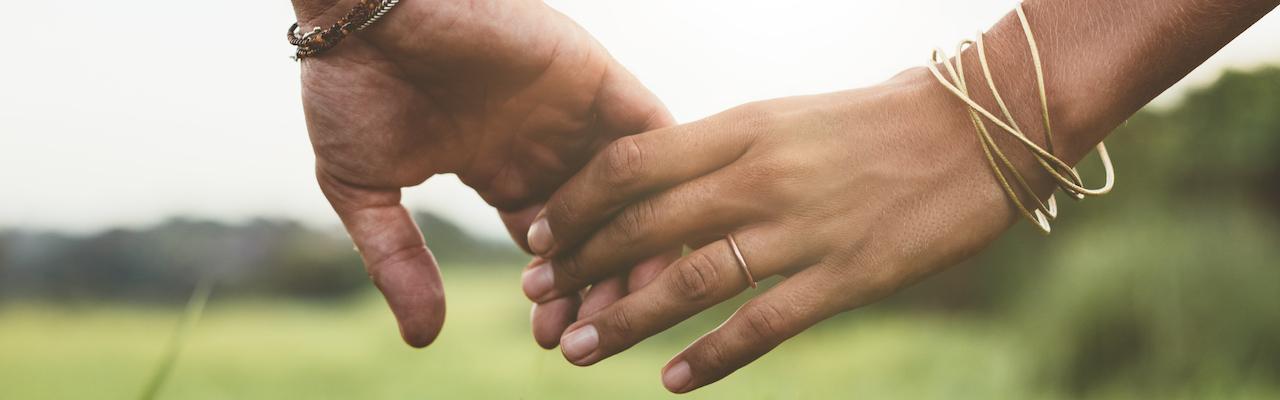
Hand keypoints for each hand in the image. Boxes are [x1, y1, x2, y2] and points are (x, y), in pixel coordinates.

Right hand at [292, 0, 671, 346]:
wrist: (365, 5)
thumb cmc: (353, 81)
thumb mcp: (363, 185)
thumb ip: (398, 258)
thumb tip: (423, 338)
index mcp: (500, 168)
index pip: (551, 246)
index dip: (556, 294)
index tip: (551, 338)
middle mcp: (546, 145)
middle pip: (599, 229)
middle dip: (596, 286)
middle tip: (588, 333)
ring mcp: (575, 113)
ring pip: (632, 192)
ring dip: (632, 247)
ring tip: (618, 303)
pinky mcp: (597, 79)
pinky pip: (650, 135)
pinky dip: (657, 181)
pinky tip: (653, 236)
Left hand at [521, 66, 1077, 391]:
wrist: (980, 129)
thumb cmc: (880, 120)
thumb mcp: (786, 119)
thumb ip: (724, 153)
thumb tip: (660, 187)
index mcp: (742, 127)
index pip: (631, 164)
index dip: (574, 202)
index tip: (538, 232)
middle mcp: (760, 175)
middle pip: (644, 224)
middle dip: (579, 263)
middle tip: (538, 296)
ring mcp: (802, 228)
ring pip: (690, 279)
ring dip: (626, 318)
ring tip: (579, 348)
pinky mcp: (846, 276)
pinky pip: (763, 325)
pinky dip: (712, 358)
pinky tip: (673, 382)